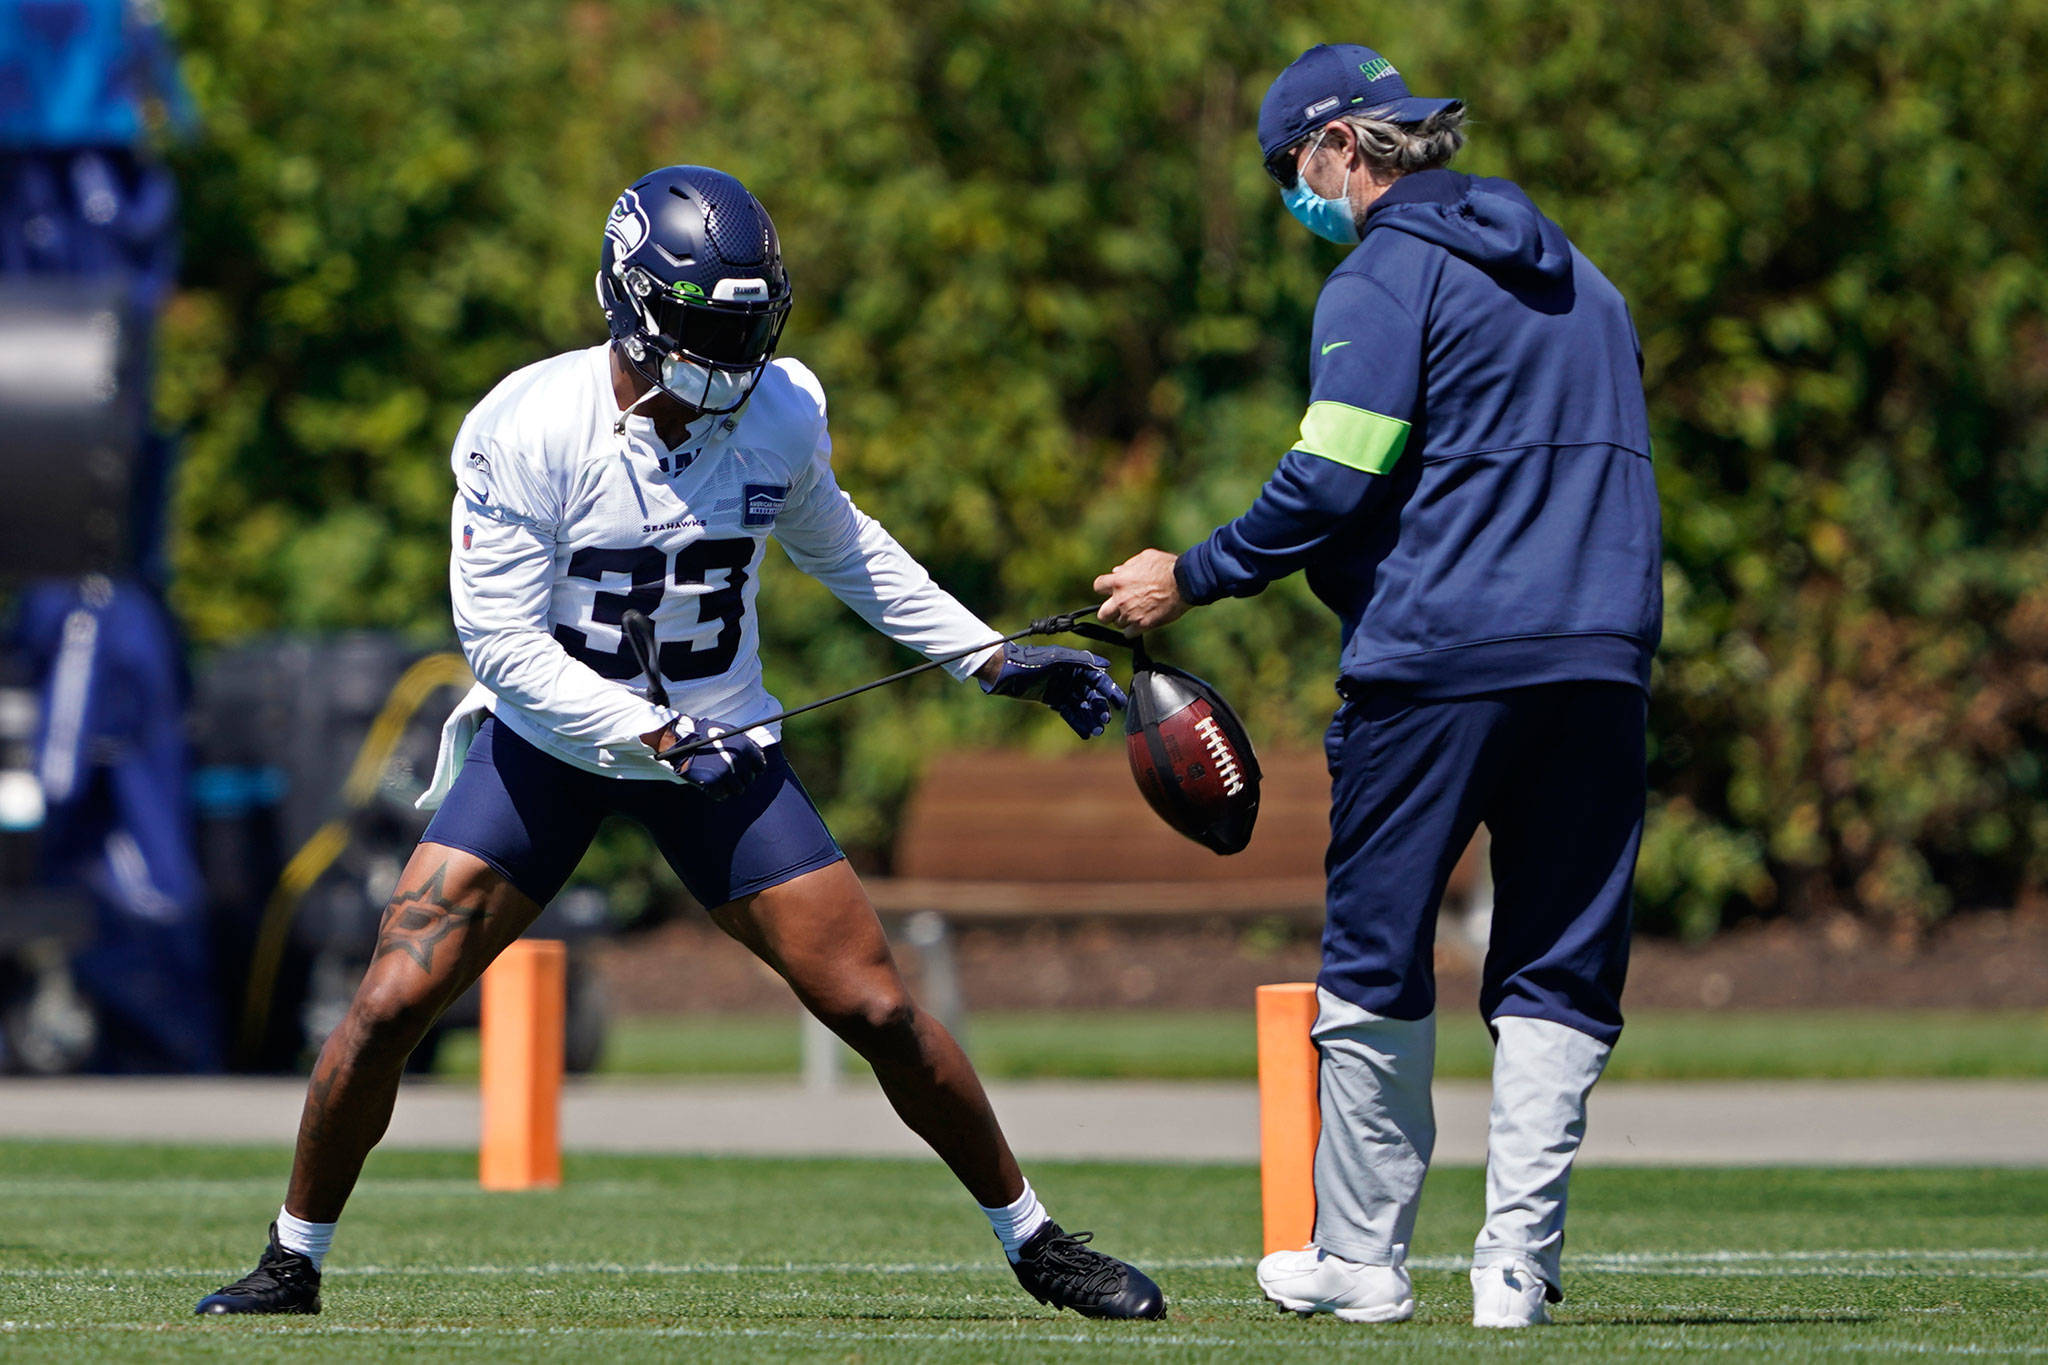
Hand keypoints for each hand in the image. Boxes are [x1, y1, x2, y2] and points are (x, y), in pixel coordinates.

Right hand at [642, 722, 767, 799]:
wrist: (681, 741)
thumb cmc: (705, 735)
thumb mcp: (729, 732)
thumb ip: (744, 743)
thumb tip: (759, 754)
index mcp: (744, 746)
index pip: (760, 766)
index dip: (754, 770)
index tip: (747, 771)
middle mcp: (738, 760)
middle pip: (749, 780)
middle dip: (741, 779)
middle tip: (730, 776)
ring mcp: (725, 772)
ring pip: (738, 790)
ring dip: (730, 787)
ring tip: (721, 781)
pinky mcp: (713, 782)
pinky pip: (723, 796)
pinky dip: (718, 793)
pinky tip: (712, 785)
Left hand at [981, 643, 1127, 737]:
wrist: (1005, 671)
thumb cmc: (1031, 660)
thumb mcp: (1057, 658)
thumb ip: (1082, 660)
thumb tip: (1106, 665)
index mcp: (1075, 664)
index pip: (1098, 678)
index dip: (1110, 691)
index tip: (1121, 704)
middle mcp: (1071, 676)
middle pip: (1092, 694)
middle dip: (1100, 708)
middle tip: (1105, 721)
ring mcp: (1062, 688)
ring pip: (1081, 705)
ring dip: (1090, 718)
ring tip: (1097, 731)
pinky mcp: (1052, 699)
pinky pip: (1068, 712)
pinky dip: (1077, 722)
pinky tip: (1085, 733)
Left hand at [1094, 549, 1188, 633]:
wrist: (1185, 582)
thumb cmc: (1168, 567)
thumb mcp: (1145, 557)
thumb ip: (1128, 565)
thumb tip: (1117, 571)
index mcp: (1119, 580)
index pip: (1098, 586)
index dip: (1105, 588)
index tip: (1111, 590)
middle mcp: (1121, 599)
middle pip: (1102, 614)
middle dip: (1108, 612)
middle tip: (1117, 610)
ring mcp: (1131, 614)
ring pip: (1118, 624)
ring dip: (1125, 620)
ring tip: (1137, 613)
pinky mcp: (1143, 625)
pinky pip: (1129, 634)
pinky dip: (1134, 630)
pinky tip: (1141, 622)